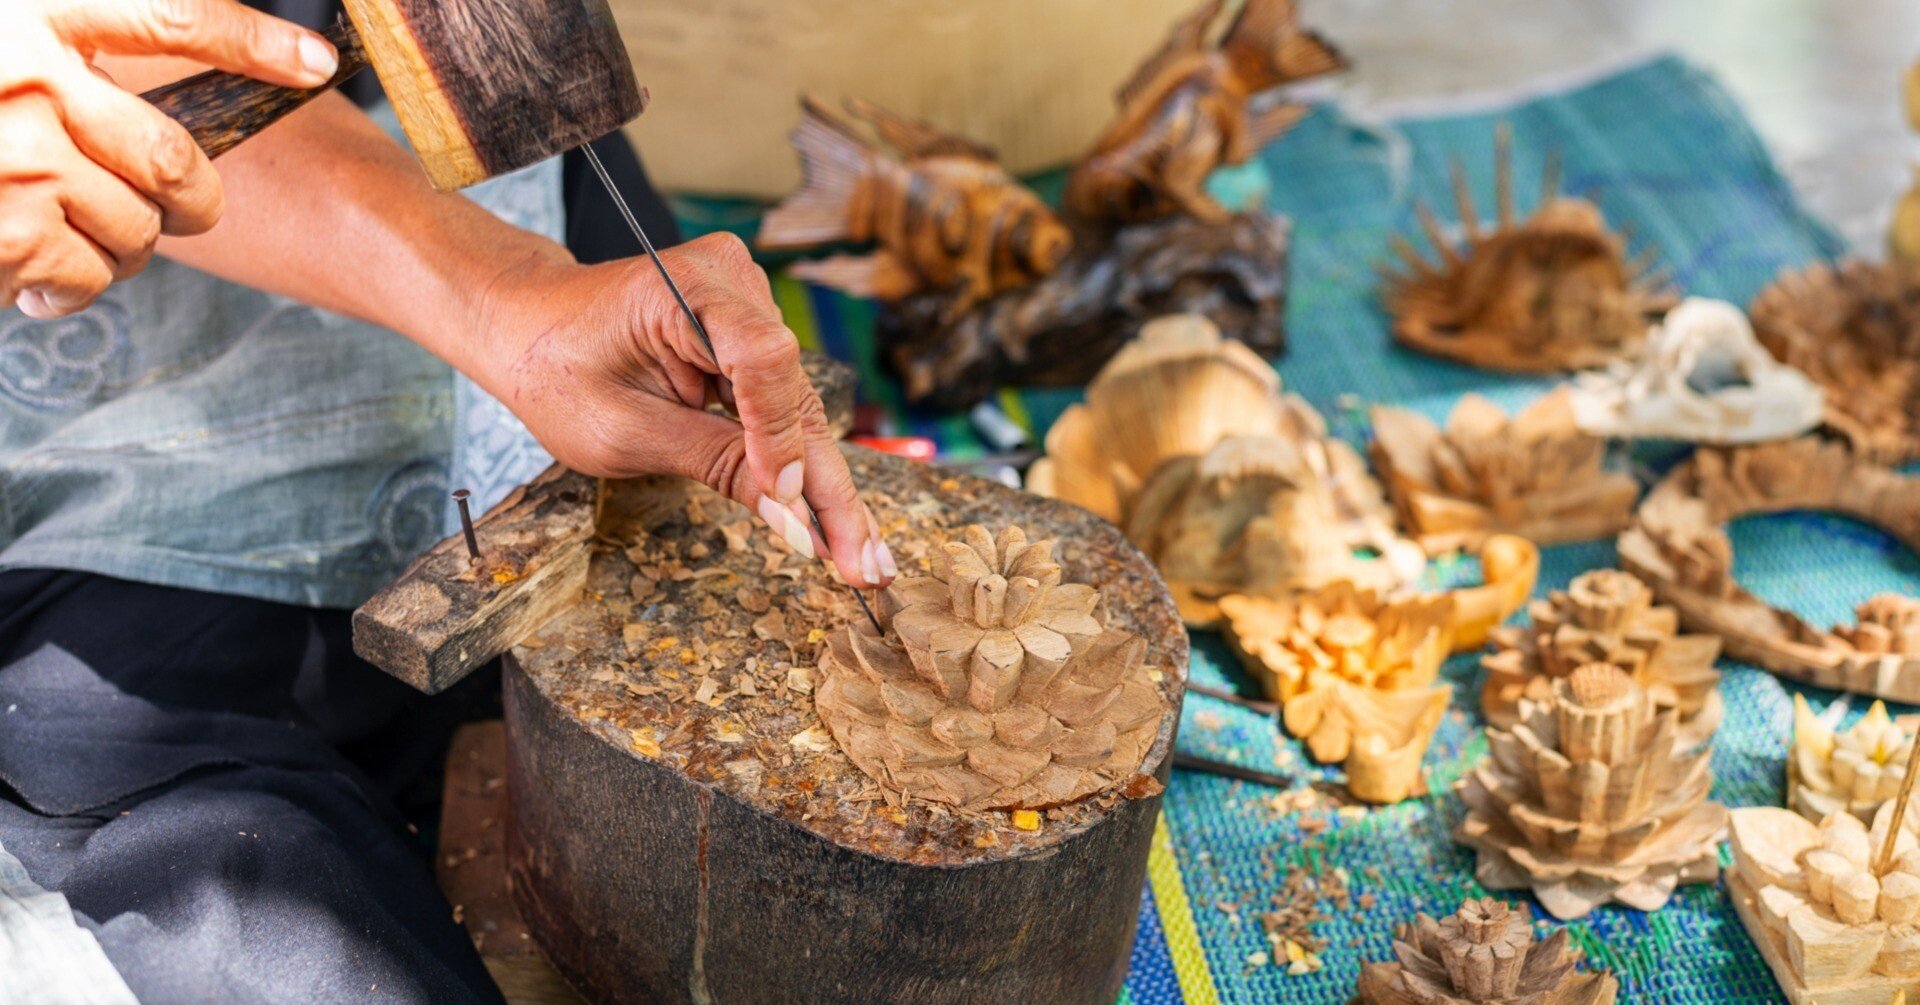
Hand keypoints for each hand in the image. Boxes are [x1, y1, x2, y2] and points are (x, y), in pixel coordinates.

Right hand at [0, 0, 339, 317]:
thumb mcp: (1, 52)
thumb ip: (62, 62)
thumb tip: (141, 114)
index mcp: (27, 9)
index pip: (170, 14)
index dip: (254, 40)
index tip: (317, 64)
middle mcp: (26, 75)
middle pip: (176, 159)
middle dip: (192, 202)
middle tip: (174, 214)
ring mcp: (15, 154)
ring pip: (138, 228)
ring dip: (124, 250)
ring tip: (69, 240)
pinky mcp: (5, 229)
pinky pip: (86, 274)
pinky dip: (70, 288)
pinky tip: (33, 277)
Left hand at [470, 233, 898, 589]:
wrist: (529, 328)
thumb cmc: (559, 372)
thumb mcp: (623, 432)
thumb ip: (714, 464)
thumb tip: (792, 518)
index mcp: (684, 287)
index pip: (761, 357)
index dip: (779, 434)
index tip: (786, 503)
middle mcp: (731, 280)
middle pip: (796, 393)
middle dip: (829, 487)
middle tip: (866, 564)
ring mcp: (748, 301)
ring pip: (800, 406)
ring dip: (825, 486)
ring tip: (859, 559)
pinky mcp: (751, 328)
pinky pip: (784, 402)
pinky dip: (798, 461)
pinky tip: (832, 524)